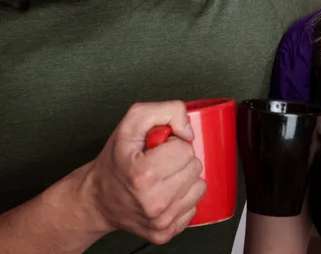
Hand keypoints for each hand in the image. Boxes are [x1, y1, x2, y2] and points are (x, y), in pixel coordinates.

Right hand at [85, 101, 205, 244]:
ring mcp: (160, 221)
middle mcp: (153, 202)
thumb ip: (165, 111)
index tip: (157, 148)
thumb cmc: (115, 160)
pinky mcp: (165, 232)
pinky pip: (193, 206)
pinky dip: (182, 196)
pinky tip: (164, 192)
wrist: (97, 198)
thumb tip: (188, 130)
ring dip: (184, 177)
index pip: (185, 149)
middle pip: (194, 167)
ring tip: (163, 176)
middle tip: (159, 160)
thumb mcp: (132, 121)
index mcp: (143, 174)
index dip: (172, 142)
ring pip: (199, 186)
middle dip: (179, 159)